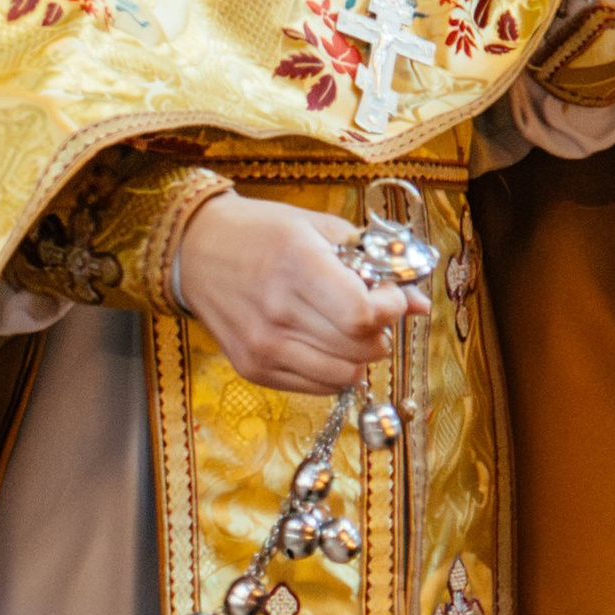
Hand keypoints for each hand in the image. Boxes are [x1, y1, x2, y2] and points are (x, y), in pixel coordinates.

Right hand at [174, 191, 427, 398]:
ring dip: (360, 355)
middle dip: (381, 331)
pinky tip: (326, 344)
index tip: (390, 296)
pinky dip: (334, 369)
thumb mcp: (319, 228)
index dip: (390, 309)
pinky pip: (317, 386)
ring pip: (344, 374)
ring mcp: (263, 346)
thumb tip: (419, 304)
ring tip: (351, 330)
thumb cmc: (262, 232)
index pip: (363, 314)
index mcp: (297, 265)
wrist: (194, 251)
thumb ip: (373, 263)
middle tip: (373, 312)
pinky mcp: (253, 368)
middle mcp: (278, 311)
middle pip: (359, 348)